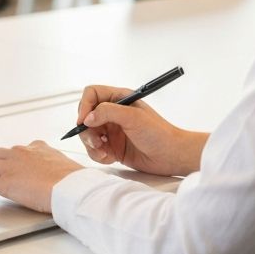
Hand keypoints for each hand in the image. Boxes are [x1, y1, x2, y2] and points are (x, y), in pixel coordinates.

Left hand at [0, 140, 82, 213]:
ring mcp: (12, 167)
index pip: (18, 149)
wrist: (69, 186)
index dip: (11, 158)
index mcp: (36, 148)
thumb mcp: (63, 162)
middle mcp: (21, 153)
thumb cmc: (71, 178)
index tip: (11, 164)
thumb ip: (55, 162)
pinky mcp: (6, 184)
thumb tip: (59, 170)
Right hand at [74, 85, 206, 177]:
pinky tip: (111, 158)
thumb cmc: (159, 133)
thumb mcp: (133, 117)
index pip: (92, 94)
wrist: (171, 156)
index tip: (84, 121)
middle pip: (86, 116)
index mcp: (119, 99)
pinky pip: (95, 150)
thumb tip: (87, 117)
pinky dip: (99, 155)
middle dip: (87, 131)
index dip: (84, 106)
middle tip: (97, 142)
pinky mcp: (113, 147)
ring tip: (105, 153)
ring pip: (88, 135)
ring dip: (92, 145)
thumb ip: (108, 112)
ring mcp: (112, 130)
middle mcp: (113, 113)